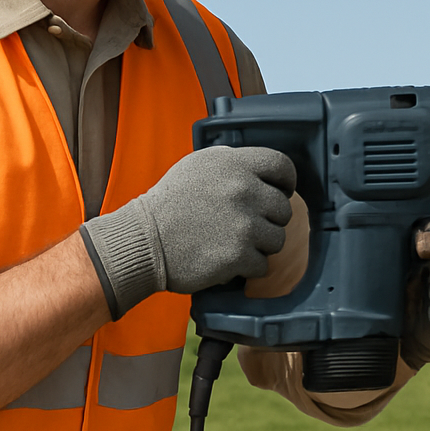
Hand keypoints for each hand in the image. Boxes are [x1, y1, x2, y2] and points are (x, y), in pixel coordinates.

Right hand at [79, 146, 296, 317]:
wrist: (144, 240)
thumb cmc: (169, 204)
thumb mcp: (198, 165)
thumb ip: (233, 163)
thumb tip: (261, 170)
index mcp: (234, 163)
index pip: (282, 166)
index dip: (286, 182)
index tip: (280, 192)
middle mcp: (243, 190)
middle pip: (284, 208)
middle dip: (269, 220)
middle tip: (246, 225)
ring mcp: (243, 224)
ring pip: (278, 239)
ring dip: (260, 245)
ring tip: (234, 243)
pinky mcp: (238, 256)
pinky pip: (262, 265)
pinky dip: (247, 267)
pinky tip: (226, 260)